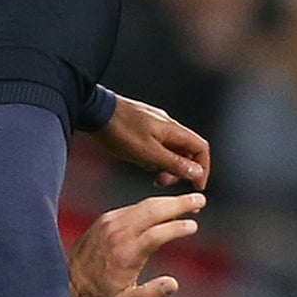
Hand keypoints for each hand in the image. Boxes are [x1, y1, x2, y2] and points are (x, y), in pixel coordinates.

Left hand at [68, 192, 204, 296]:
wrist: (69, 279)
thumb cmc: (100, 293)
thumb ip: (151, 293)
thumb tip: (174, 284)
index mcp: (127, 253)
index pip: (158, 233)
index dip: (178, 228)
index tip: (194, 226)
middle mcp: (120, 233)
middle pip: (154, 210)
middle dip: (180, 204)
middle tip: (200, 200)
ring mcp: (112, 222)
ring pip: (145, 205)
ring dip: (169, 201)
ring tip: (188, 202)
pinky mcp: (107, 218)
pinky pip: (134, 207)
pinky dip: (153, 205)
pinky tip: (165, 208)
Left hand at [93, 97, 210, 188]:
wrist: (94, 111)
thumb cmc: (120, 131)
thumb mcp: (149, 154)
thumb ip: (174, 163)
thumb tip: (197, 172)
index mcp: (173, 130)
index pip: (201, 148)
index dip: (203, 167)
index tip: (196, 184)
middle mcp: (167, 125)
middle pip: (186, 150)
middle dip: (180, 170)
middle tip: (163, 181)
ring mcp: (155, 124)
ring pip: (171, 149)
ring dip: (166, 166)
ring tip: (151, 175)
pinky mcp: (142, 126)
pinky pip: (157, 145)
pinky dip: (154, 158)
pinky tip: (140, 162)